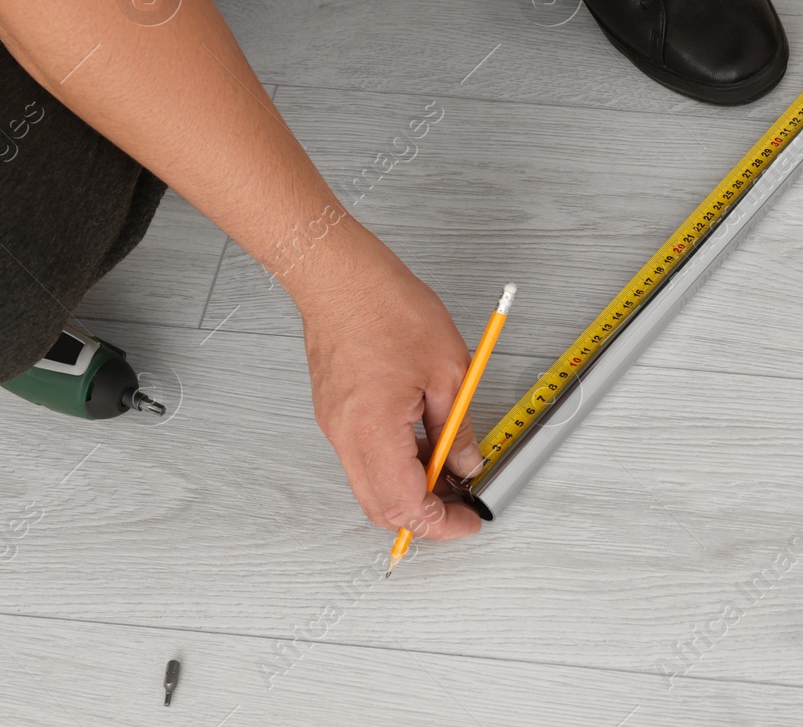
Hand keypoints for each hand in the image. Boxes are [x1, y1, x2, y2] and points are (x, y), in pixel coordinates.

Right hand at [294, 225, 483, 543]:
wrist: (342, 277)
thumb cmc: (388, 308)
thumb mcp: (448, 370)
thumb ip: (458, 427)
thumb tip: (467, 462)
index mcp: (374, 430)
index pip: (406, 505)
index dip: (442, 523)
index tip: (469, 520)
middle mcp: (346, 436)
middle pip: (381, 507)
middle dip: (424, 516)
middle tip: (461, 504)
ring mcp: (334, 427)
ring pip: (371, 485)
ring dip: (410, 489)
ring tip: (450, 468)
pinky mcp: (333, 414)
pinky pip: (363, 458)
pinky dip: (395, 465)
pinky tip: (424, 444)